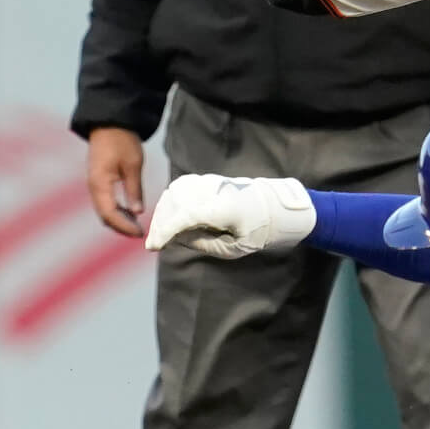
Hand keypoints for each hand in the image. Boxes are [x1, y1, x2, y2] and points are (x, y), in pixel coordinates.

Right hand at [85, 127, 145, 237]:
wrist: (109, 122)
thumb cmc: (122, 141)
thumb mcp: (133, 164)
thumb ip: (134, 189)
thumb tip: (137, 212)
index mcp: (100, 184)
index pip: (110, 214)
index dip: (124, 226)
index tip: (140, 233)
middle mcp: (94, 187)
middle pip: (105, 216)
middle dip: (121, 227)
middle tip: (139, 233)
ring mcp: (94, 184)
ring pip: (104, 210)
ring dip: (119, 220)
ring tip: (137, 225)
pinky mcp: (98, 181)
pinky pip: (105, 202)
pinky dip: (116, 210)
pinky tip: (130, 212)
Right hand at [145, 173, 316, 257]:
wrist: (275, 208)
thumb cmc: (258, 231)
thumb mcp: (235, 248)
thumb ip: (204, 244)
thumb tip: (177, 238)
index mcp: (225, 208)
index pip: (187, 216)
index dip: (166, 231)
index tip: (154, 246)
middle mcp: (216, 190)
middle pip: (176, 202)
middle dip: (161, 224)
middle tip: (155, 244)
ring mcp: (212, 182)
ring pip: (175, 192)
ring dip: (164, 212)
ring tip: (161, 233)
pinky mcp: (209, 180)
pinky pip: (182, 187)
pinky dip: (171, 202)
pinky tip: (169, 217)